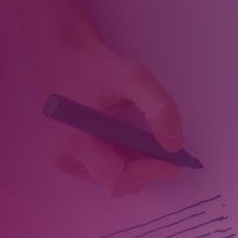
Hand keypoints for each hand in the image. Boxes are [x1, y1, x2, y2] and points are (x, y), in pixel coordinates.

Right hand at [39, 37, 187, 196]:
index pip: (119, 180)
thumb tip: (174, 145)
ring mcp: (64, 159)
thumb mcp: (135, 78)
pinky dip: (125, 159)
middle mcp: (65, 157)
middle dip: (147, 168)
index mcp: (77, 142)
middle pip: (118, 183)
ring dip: (137, 164)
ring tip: (147, 136)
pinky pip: (104, 169)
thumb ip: (160, 109)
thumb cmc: (98, 66)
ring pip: (113, 178)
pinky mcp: (68, 156)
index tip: (174, 160)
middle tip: (166, 146)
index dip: (150, 173)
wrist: (63, 54)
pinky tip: (133, 138)